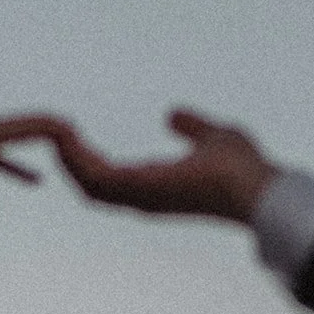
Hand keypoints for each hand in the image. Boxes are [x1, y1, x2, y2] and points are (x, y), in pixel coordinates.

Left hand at [0, 115, 71, 213]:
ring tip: (63, 151)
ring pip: (1, 142)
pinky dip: (10, 165)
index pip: (3, 132)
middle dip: (40, 127)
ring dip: (30, 147)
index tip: (63, 126)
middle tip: (73, 126)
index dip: (34, 129)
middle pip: (7, 128)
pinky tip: (28, 182)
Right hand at [55, 109, 278, 221]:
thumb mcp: (213, 136)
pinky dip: (77, 157)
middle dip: (69, 161)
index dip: (87, 161)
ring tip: (55, 129)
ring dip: (68, 157)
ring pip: (88, 184)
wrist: (259, 185)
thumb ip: (192, 126)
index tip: (73, 134)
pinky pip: (96, 175)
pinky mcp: (141, 187)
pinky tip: (68, 134)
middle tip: (54, 131)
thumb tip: (172, 115)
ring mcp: (140, 196)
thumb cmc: (245, 168)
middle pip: (91, 188)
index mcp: (156, 188)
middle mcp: (143, 198)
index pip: (110, 182)